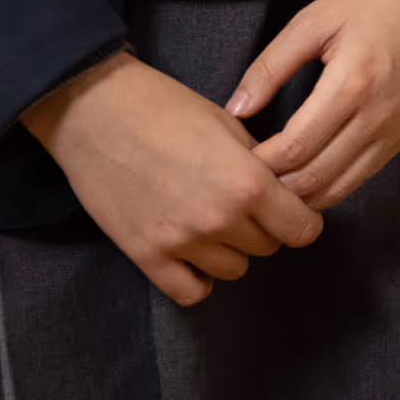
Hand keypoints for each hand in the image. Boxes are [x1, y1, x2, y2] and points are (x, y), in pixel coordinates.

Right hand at [23, 50, 323, 305]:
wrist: (96, 110)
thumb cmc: (166, 107)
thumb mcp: (230, 125)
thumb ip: (261, 164)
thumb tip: (285, 191)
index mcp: (248, 183)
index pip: (303, 230)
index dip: (302, 218)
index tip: (292, 209)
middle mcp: (220, 220)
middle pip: (269, 247)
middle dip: (264, 227)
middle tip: (244, 203)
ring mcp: (181, 243)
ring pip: (234, 269)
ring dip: (231, 249)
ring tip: (212, 219)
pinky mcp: (146, 257)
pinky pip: (191, 292)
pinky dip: (197, 277)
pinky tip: (193, 251)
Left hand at [227, 0, 399, 210]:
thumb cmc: (378, 1)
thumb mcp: (316, 19)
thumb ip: (271, 65)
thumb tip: (236, 108)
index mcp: (350, 85)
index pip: (293, 149)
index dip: (259, 164)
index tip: (237, 159)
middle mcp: (375, 118)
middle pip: (313, 179)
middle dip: (275, 187)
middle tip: (249, 177)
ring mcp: (394, 133)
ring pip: (338, 189)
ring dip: (301, 195)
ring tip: (274, 182)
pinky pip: (361, 178)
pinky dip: (329, 186)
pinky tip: (308, 175)